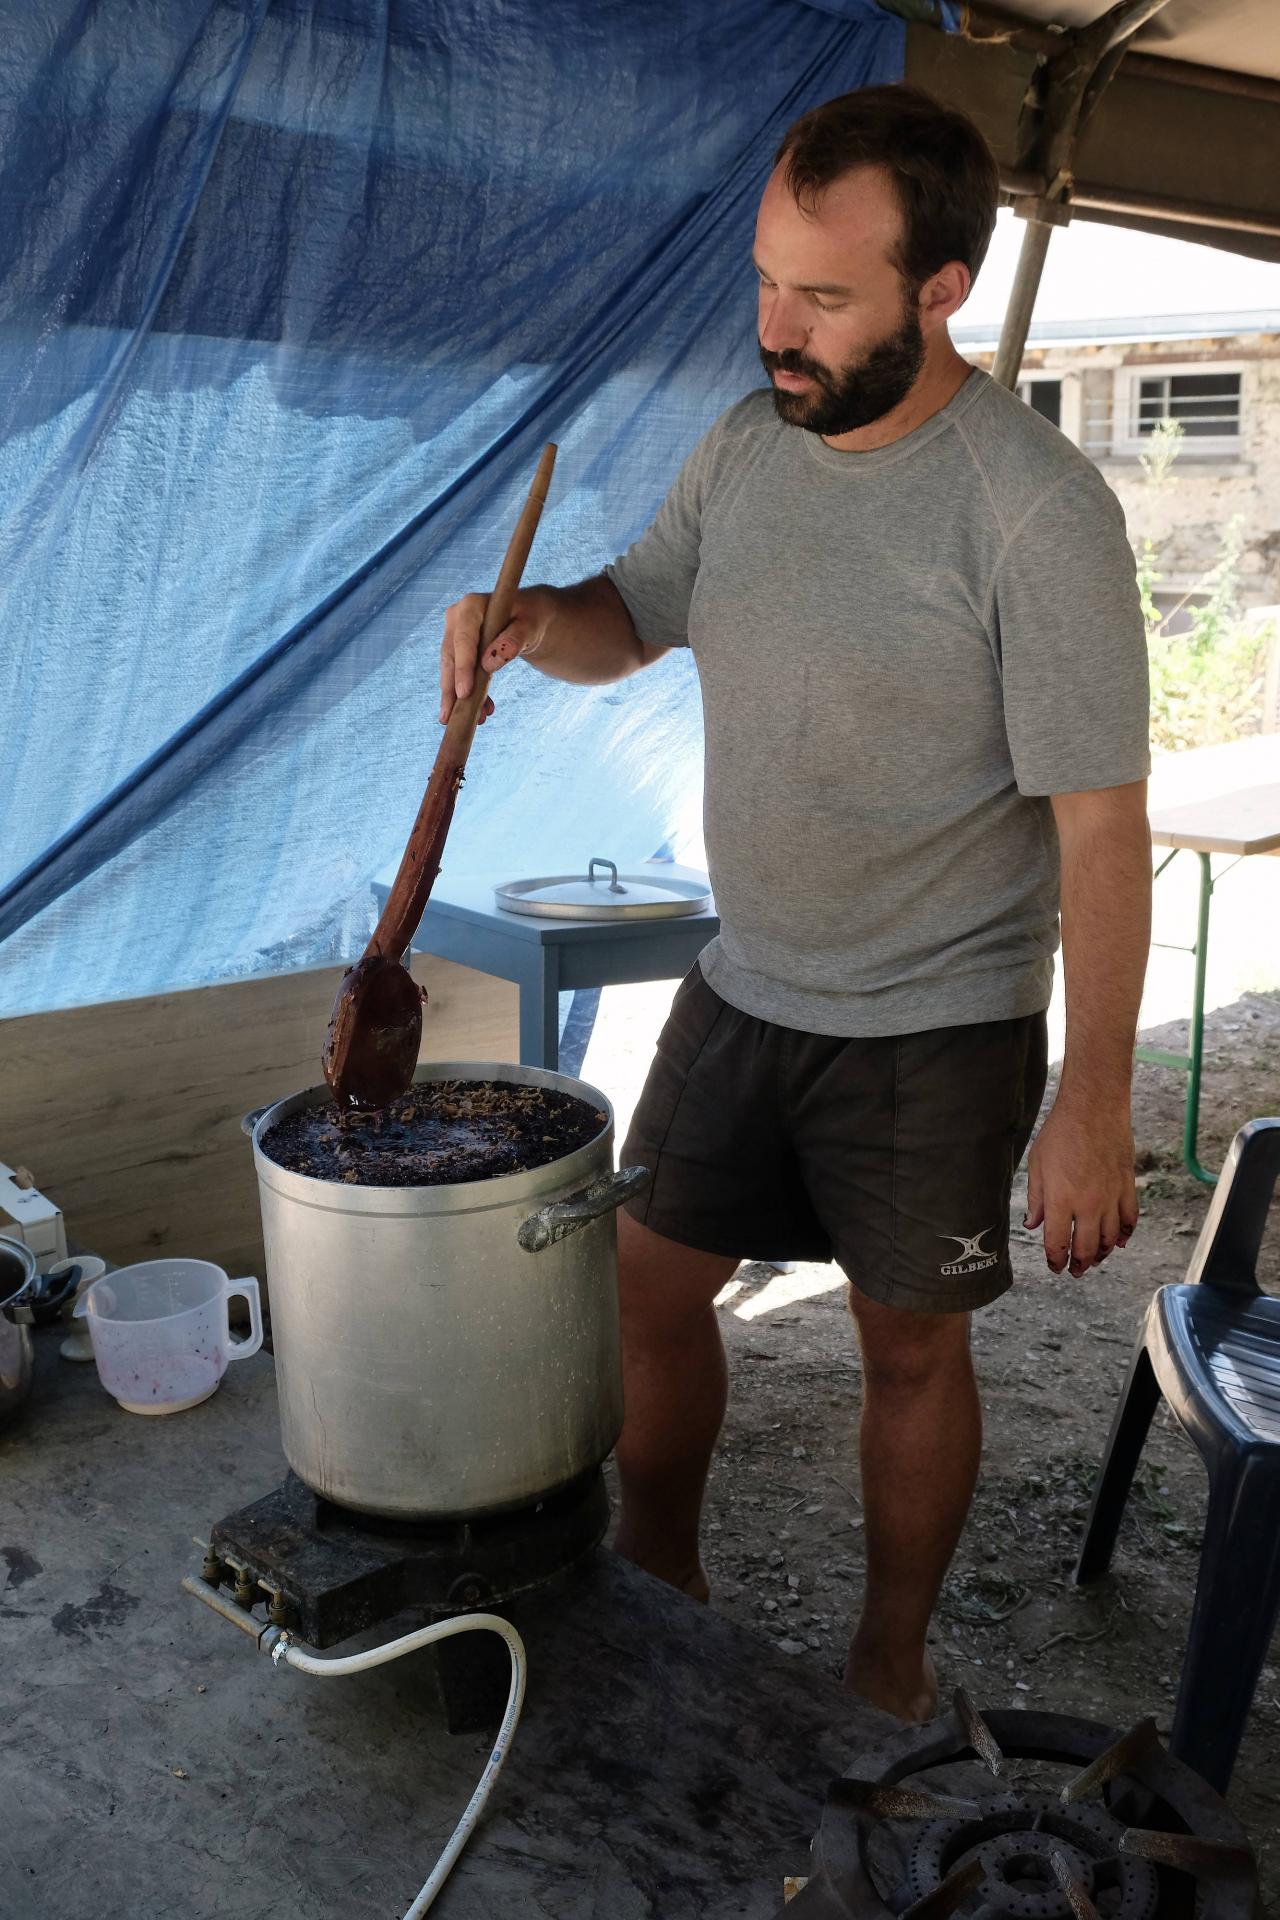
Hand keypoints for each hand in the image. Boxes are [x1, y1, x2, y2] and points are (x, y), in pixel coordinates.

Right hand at [438, 591, 542, 724]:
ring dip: (459, 698)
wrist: (527, 617)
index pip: (463, 640)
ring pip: (451, 671)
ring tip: (475, 720)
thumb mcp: (530, 626)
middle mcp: (456, 618)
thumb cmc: (530, 617)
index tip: (464, 693)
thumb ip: (513, 640)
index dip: (462, 668)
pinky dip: (469, 695)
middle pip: (451, 659)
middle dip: (453, 690)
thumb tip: (489, 664)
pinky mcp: (457, 651)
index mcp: (470, 606)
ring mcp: (453, 635)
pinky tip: (481, 712)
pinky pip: (458, 676)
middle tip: (454, 718)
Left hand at [1025, 1097, 1138, 1277]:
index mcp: (1060, 1200)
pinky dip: (1125, 1234)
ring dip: (1102, 1253)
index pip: (1058, 1243)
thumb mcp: (1037, 1165)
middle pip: (1086, 1247)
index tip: (1055, 1267)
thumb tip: (1033, 1225)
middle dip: (1080, 1264)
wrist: (1093, 1109)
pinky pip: (1130, 1219)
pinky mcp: (1127, 1186)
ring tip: (1095, 1259)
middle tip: (1075, 1270)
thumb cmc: (1060, 1133)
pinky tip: (1119, 1241)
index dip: (1056, 1260)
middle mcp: (1088, 1204)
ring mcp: (1110, 1197)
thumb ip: (1036, 1199)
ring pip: (1110, 1238)